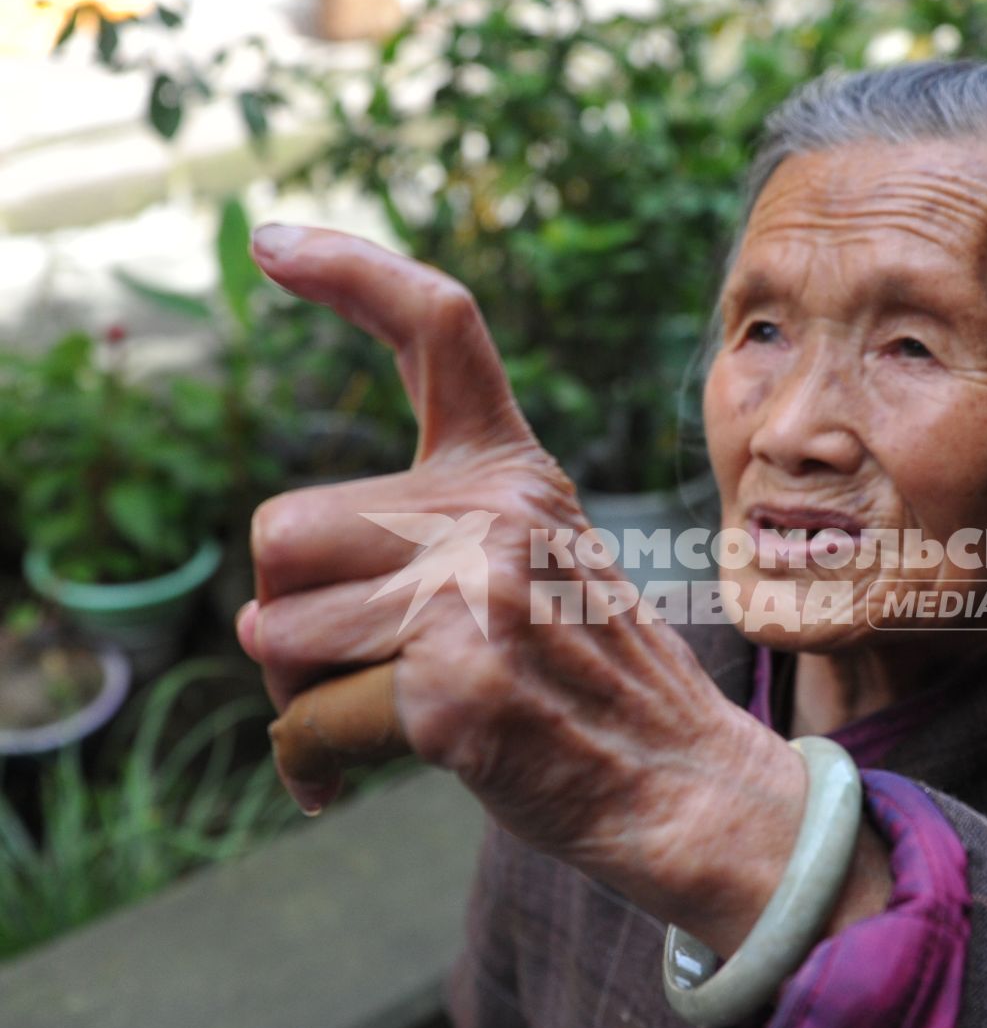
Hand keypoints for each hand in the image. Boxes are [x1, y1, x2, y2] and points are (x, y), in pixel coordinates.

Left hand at [238, 225, 891, 954]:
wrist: (687, 786)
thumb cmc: (593, 685)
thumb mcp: (539, 568)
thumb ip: (427, 542)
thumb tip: (257, 604)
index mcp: (515, 473)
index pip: (437, 328)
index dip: (351, 271)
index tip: (272, 241)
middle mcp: (495, 512)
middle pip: (278, 529)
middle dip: (287, 614)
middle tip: (350, 665)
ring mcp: (475, 594)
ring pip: (275, 632)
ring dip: (304, 695)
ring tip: (389, 718)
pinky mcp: (454, 686)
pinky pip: (305, 723)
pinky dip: (314, 766)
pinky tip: (352, 782)